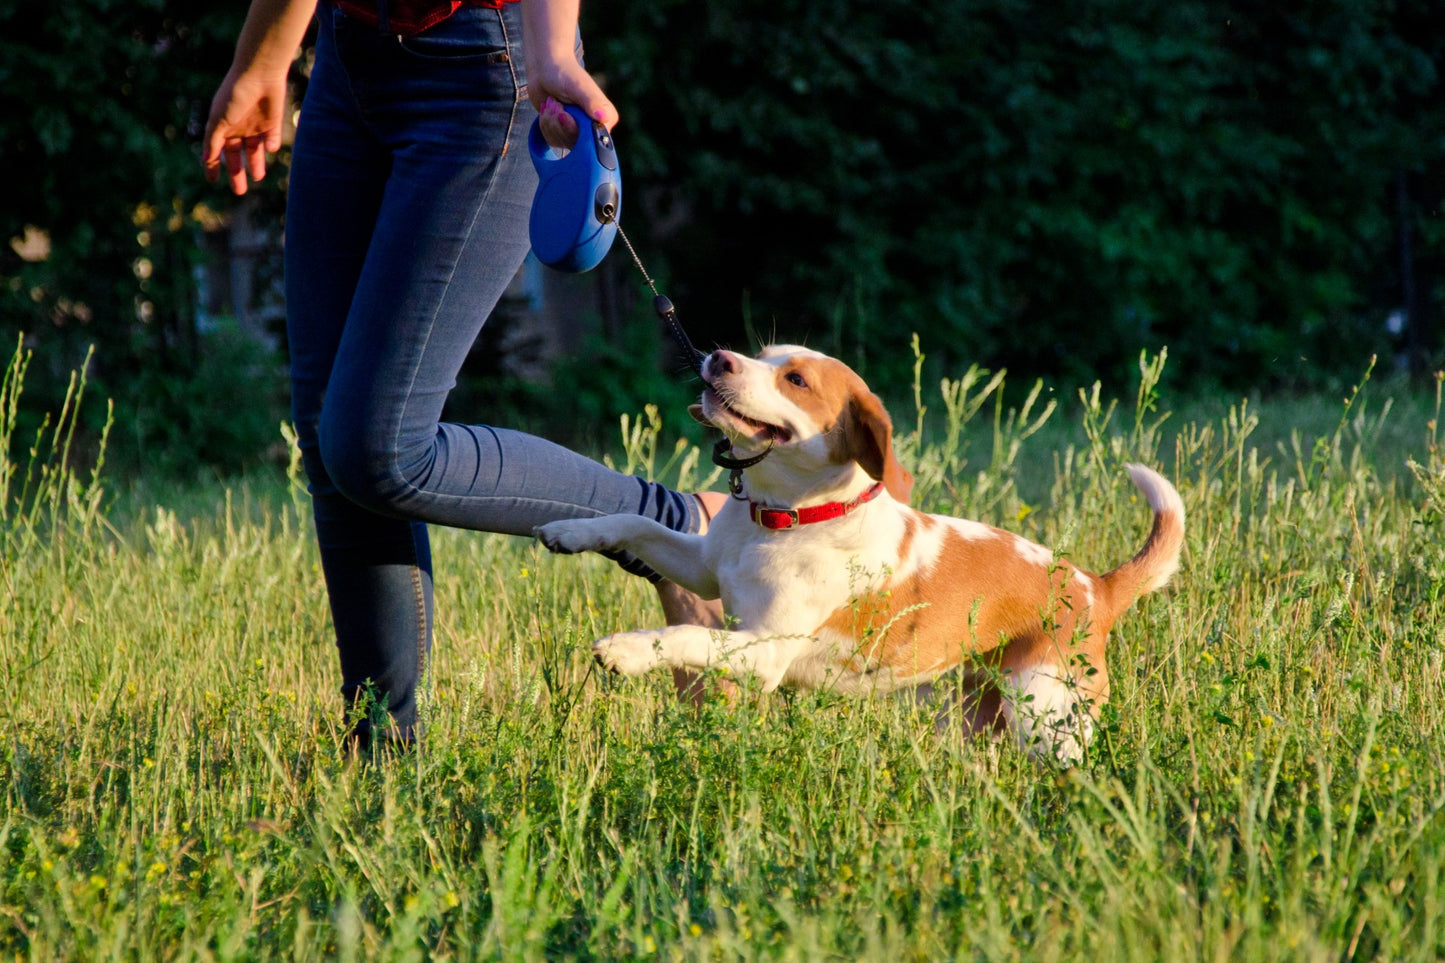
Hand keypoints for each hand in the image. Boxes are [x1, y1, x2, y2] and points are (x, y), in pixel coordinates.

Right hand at [202, 69, 287, 194]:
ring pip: (256, 152)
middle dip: (238, 173)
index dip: (213, 166)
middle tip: (239, 191)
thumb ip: (214, 141)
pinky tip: (268, 146)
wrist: (259, 75)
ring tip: (258, 177)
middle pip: (237, 156)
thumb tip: (207, 160)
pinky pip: (272, 140)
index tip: (212, 181)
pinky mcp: (273, 124)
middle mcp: (239, 128)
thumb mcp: (219, 120)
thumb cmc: (234, 95)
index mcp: (222, 126)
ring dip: (257, 164)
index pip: (216, 151)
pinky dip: (271, 145)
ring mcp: (256, 126)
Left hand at [526, 53, 617, 149]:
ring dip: (550, 123)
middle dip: (559, 124)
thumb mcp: (578, 86)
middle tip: (556, 103)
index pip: (593, 140)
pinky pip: (552, 141)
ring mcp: (578, 132)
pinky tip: (548, 109)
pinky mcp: (563, 133)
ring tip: (552, 103)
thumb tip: (604, 118)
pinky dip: (545, 125)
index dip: (574, 130)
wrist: (544, 68)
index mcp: (605, 118)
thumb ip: (591, 102)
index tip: (563, 114)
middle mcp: (594, 128)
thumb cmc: (564, 72)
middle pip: (576, 144)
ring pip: (562, 143)